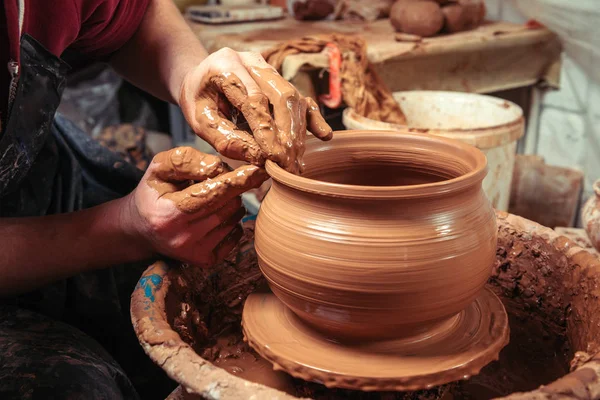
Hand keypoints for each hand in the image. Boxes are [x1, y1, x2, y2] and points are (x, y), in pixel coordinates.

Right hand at [124, 146, 266, 265]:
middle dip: (232, 188)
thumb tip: (218, 167)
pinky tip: (215, 216)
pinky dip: (232, 221)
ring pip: (234, 219)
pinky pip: (236, 235)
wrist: (140, 228)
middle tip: (219, 182)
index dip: (238, 180)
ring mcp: (195, 252)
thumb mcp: (159, 167)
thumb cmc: (154, 192)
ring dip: (232, 203)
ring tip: (212, 199)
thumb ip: (186, 161)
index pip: (213, 194)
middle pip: (228, 206)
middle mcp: (182, 238)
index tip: (258, 170)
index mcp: (168, 214)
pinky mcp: (206, 261)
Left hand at [178, 48, 332, 173]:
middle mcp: (253, 61)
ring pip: (294, 99)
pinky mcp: (280, 81)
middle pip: (282, 95)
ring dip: (298, 133)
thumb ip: (225, 138)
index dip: (267, 130)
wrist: (199, 79)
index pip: (254, 98)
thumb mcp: (200, 121)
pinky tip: (323, 135)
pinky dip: (312, 118)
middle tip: (288, 164)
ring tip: (296, 163)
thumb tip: (259, 159)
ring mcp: (269, 69)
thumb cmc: (198, 100)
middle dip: (288, 133)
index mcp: (226, 64)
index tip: (272, 158)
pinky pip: (300, 98)